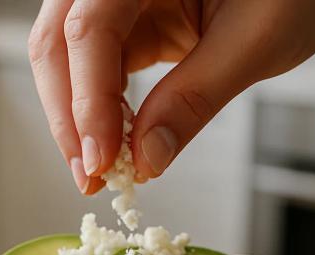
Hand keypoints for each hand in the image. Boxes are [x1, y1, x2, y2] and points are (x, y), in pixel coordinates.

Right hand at [28, 0, 314, 193]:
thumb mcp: (254, 44)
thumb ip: (196, 98)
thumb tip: (146, 158)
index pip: (91, 27)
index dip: (88, 99)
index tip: (101, 160)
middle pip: (59, 40)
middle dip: (70, 115)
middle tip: (90, 176)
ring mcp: (120, 0)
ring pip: (69, 60)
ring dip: (80, 119)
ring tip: (103, 171)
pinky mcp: (128, 26)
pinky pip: (97, 70)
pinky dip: (103, 112)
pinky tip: (119, 145)